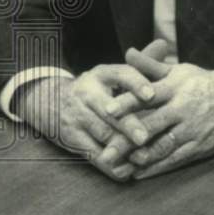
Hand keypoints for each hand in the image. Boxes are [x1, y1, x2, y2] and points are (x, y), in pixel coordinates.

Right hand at [14, 40, 166, 180]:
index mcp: (102, 74)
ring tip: (145, 157)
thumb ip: (141, 63)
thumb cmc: (97, 86)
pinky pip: (92, 154)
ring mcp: (77, 117)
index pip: (121, 75)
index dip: (136, 84)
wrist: (49, 101)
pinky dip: (110, 164)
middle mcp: (88, 93)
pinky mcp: (72, 138)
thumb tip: (164, 43)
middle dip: (128, 125)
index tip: (150, 94)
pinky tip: (127, 170)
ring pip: (102, 135)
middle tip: (146, 137)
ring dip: (123, 148)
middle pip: (109, 111)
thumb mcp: (113, 72)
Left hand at [110, 53, 213, 178]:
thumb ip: (151, 65)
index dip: (128, 102)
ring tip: (118, 167)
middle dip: (127, 141)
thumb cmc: (204, 83)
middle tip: (105, 153)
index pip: (148, 95)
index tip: (107, 110)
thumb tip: (128, 52)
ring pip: (162, 147)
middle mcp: (183, 109)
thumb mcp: (180, 70)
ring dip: (140, 158)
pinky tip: (138, 174)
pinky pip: (175, 159)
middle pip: (151, 126)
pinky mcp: (200, 146)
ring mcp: (192, 130)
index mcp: (176, 88)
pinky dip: (156, 168)